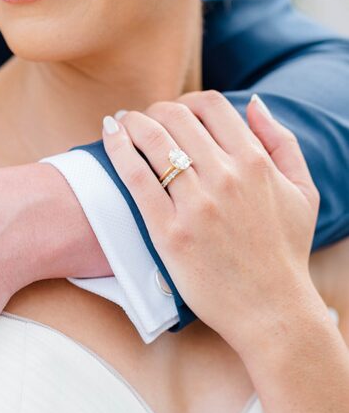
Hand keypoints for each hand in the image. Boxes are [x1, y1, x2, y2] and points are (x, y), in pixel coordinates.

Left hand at [102, 91, 321, 356]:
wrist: (270, 310)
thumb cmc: (285, 254)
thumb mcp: (303, 191)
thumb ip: (282, 142)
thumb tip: (253, 102)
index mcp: (256, 163)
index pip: (211, 107)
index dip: (186, 102)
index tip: (173, 113)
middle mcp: (225, 177)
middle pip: (176, 118)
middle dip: (154, 111)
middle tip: (141, 120)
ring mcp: (196, 205)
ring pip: (153, 140)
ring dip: (130, 123)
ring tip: (119, 123)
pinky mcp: (169, 233)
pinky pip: (136, 177)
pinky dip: (118, 150)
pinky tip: (108, 137)